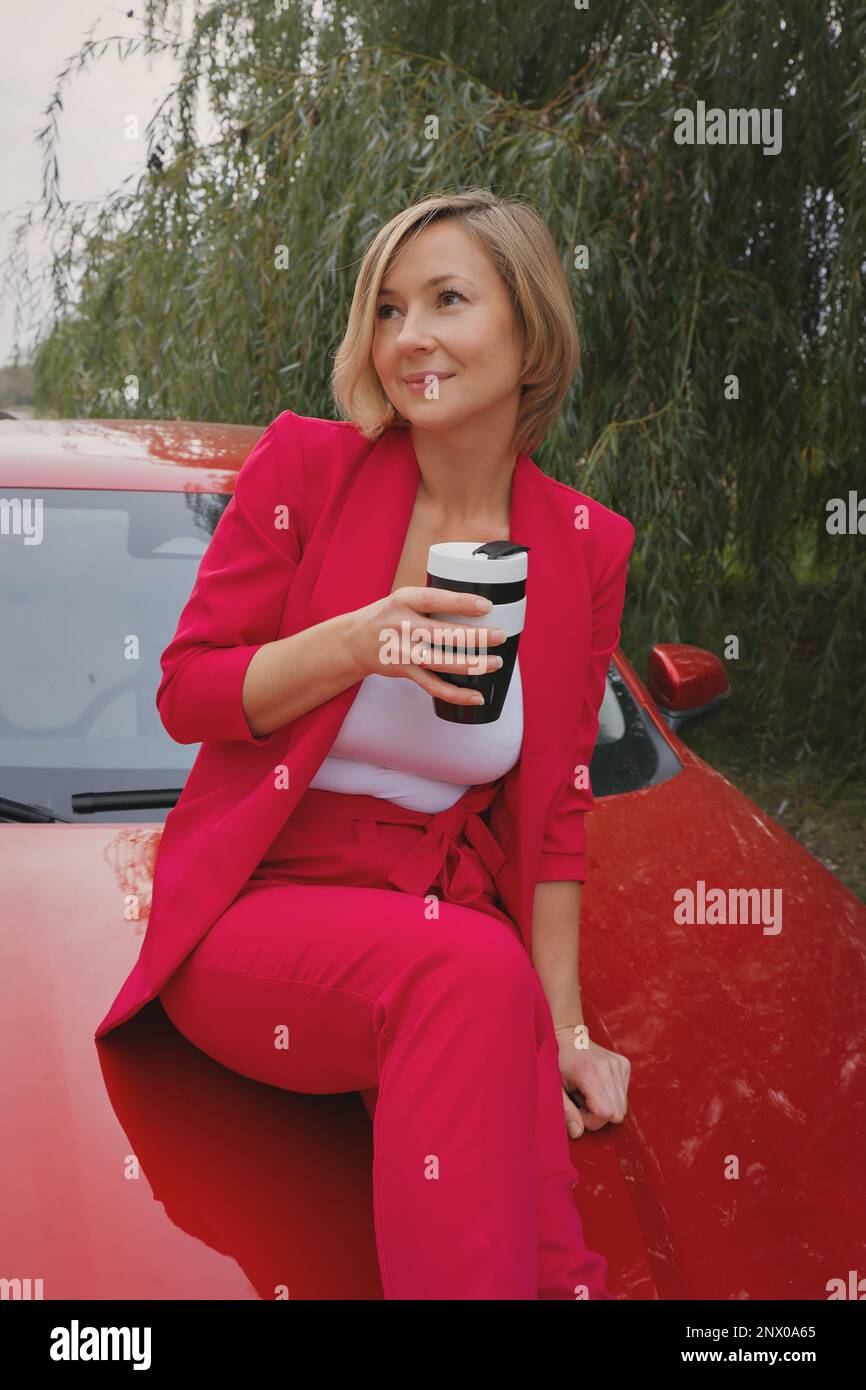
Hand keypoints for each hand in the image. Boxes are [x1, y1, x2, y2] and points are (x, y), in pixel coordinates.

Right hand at [344, 585, 506, 707]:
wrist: (354, 640)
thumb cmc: (389, 615)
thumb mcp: (404, 598)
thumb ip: (432, 601)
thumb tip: (478, 603)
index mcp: (404, 601)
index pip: (435, 600)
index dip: (462, 603)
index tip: (487, 605)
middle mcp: (402, 626)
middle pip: (443, 633)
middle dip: (476, 637)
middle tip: (500, 636)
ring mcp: (403, 652)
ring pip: (442, 662)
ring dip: (472, 664)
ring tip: (495, 663)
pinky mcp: (405, 672)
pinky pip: (433, 686)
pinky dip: (456, 694)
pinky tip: (476, 696)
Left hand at [554, 1026, 630, 1138]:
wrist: (567, 1037)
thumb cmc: (556, 1063)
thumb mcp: (553, 1088)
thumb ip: (565, 1111)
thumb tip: (578, 1133)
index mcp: (588, 1072)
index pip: (606, 1114)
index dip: (591, 1120)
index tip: (577, 1109)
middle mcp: (608, 1067)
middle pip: (617, 1113)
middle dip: (599, 1115)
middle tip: (581, 1100)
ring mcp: (618, 1064)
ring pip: (622, 1106)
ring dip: (605, 1105)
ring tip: (587, 1091)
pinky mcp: (624, 1064)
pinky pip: (624, 1095)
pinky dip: (611, 1096)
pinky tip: (596, 1085)